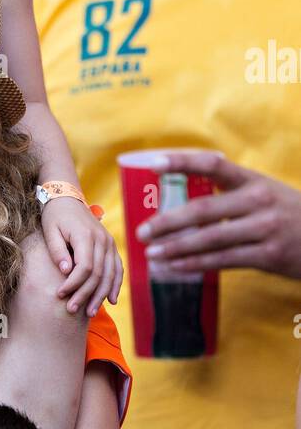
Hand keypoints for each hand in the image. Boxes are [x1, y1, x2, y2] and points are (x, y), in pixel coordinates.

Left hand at [42, 196, 122, 314]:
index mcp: (85, 235)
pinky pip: (117, 268)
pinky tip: (111, 300)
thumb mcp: (50, 230)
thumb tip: (66, 271)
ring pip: (110, 274)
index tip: (60, 294)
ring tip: (89, 312)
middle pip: (98, 273)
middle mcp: (102, 239)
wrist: (67, 198)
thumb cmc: (54, 216)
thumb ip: (57, 251)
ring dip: (100, 295)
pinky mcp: (111, 245)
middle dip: (85, 294)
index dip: (74, 284)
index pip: (85, 267)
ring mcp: (109, 242)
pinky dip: (115, 284)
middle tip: (72, 310)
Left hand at [135, 150, 300, 278]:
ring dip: (176, 247)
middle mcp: (258, 201)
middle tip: (142, 232)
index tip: (153, 164)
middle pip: (202, 210)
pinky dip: (195, 264)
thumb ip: (232, 194)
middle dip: (167, 222)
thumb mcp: (266, 194)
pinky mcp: (268, 256)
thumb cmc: (289, 214)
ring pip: (209, 238)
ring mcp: (264, 229)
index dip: (182, 162)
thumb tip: (183, 203)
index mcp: (254, 181)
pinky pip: (223, 260)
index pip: (213, 164)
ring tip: (152, 253)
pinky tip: (176, 266)